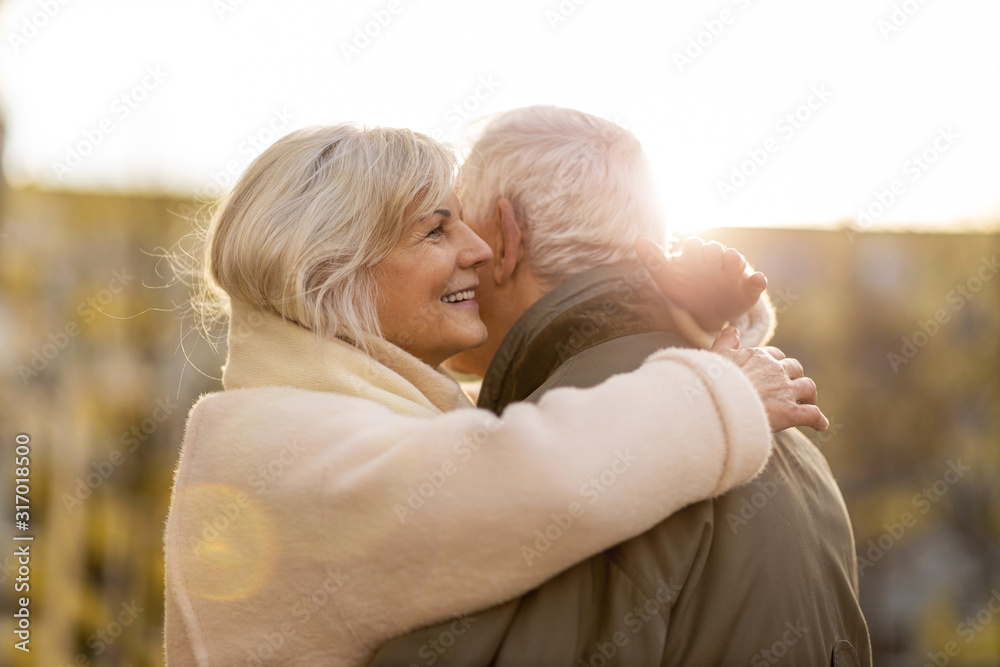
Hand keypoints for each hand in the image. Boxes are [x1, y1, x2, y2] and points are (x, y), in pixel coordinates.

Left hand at [635, 236, 767, 330]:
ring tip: (733, 261)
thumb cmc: (683, 288)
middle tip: (712, 256)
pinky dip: (758, 281)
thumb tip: (638, 241)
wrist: (702, 312)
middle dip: (714, 252)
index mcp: (697, 255)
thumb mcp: (666, 277)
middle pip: (716, 250)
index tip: (690, 254)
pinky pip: (755, 283)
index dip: (692, 250)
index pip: (694, 245)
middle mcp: (716, 260)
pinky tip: (758, 280)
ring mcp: (733, 274)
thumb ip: (654, 259)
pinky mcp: (747, 290)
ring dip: (735, 260)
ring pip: (736, 262)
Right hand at [710, 327, 829, 432]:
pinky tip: (820, 425)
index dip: (777, 363)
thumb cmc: (716, 381)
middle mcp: (777, 371)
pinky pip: (812, 414)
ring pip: (808, 387)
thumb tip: (731, 329)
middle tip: (791, 387)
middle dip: (795, 376)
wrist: (721, 404)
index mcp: (760, 357)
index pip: (775, 355)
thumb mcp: (716, 357)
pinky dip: (818, 420)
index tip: (774, 371)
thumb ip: (726, 343)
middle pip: (795, 369)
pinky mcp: (791, 412)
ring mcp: (786, 391)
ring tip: (807, 402)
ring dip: (809, 395)